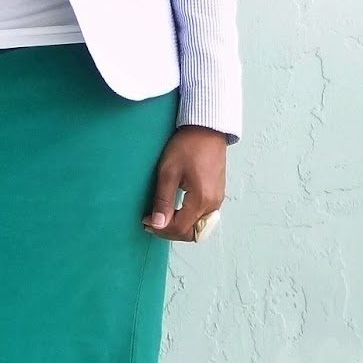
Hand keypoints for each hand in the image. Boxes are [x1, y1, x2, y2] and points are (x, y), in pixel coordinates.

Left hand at [142, 125, 226, 239]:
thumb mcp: (169, 172)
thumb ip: (163, 201)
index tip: (146, 221)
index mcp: (201, 199)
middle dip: (170, 231)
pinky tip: (175, 211)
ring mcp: (217, 200)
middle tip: (151, 222)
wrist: (207, 129)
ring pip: (198, 227)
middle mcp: (213, 204)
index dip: (161, 229)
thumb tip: (157, 224)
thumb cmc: (187, 146)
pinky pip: (203, 217)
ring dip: (179, 227)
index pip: (180, 228)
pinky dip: (188, 219)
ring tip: (162, 218)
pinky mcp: (217, 195)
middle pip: (191, 232)